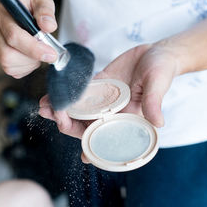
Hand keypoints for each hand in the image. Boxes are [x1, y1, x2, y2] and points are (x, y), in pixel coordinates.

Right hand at [0, 0, 57, 78]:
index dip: (33, 48)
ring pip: (8, 63)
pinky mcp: (0, 51)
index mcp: (3, 13)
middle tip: (49, 52)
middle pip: (7, 54)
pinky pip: (11, 69)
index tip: (51, 54)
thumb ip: (45, 10)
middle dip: (32, 58)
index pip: (13, 36)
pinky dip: (25, 67)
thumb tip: (49, 26)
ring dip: (29, 63)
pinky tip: (32, 55)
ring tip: (40, 50)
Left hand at [39, 43, 179, 137]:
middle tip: (53, 115)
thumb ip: (154, 102)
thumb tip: (158, 123)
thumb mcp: (158, 84)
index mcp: (127, 117)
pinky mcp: (99, 83)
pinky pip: (80, 91)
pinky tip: (52, 91)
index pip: (108, 136)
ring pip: (80, 108)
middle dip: (68, 123)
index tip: (84, 155)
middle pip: (87, 123)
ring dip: (62, 109)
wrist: (158, 52)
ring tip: (44, 105)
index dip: (96, 147)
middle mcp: (112, 111)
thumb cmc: (163, 70)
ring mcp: (104, 98)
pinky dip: (67, 92)